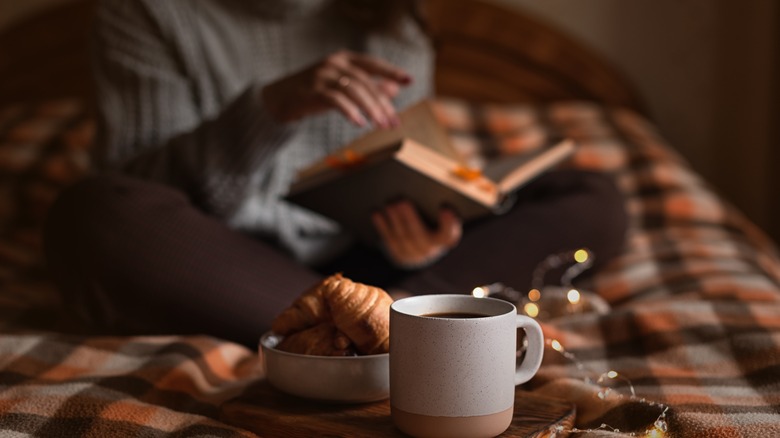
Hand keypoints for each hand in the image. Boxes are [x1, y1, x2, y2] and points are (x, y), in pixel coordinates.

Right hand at [261, 50, 411, 127]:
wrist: (278, 99)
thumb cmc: (314, 92)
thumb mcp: (343, 87)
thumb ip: (367, 87)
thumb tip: (394, 89)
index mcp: (343, 59)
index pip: (372, 64)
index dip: (391, 71)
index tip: (409, 80)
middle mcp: (333, 64)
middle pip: (365, 82)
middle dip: (382, 102)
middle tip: (394, 121)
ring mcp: (321, 76)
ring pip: (353, 91)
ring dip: (371, 109)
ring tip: (381, 125)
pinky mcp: (312, 91)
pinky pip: (335, 100)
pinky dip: (350, 112)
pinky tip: (359, 123)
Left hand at [371, 201, 461, 268]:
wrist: (422, 245)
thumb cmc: (433, 220)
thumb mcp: (438, 213)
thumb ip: (437, 204)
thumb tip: (424, 188)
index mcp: (447, 238)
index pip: (449, 234)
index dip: (448, 223)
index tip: (444, 208)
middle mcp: (432, 251)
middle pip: (420, 236)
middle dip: (410, 218)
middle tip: (401, 201)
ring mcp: (414, 257)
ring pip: (402, 239)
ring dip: (394, 221)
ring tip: (389, 204)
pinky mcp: (399, 257)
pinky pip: (389, 241)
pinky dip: (382, 226)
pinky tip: (376, 213)